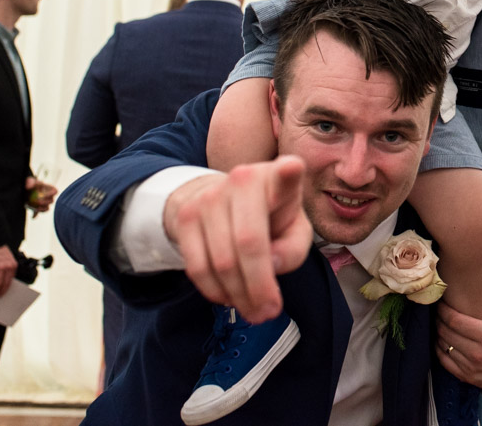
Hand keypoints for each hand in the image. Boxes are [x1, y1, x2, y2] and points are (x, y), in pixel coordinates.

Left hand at [25, 176, 57, 215]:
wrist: (25, 189)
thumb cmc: (29, 183)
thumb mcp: (29, 181)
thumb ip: (30, 182)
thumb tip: (29, 187)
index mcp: (50, 189)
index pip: (55, 192)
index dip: (51, 194)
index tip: (43, 195)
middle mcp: (49, 197)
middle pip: (51, 201)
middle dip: (44, 202)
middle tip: (37, 201)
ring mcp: (44, 204)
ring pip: (46, 209)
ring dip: (41, 209)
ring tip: (34, 207)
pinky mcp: (37, 208)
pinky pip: (37, 213)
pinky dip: (35, 215)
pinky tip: (32, 216)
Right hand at [163, 156, 311, 323]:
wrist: (222, 200)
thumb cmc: (271, 216)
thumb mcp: (295, 230)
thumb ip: (294, 249)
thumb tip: (271, 264)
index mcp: (278, 179)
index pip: (285, 173)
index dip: (288, 172)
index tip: (292, 168)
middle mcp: (243, 180)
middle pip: (248, 242)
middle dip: (259, 286)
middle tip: (269, 312)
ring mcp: (210, 196)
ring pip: (222, 262)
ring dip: (238, 296)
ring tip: (253, 310)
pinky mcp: (186, 216)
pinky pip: (198, 268)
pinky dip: (216, 292)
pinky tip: (230, 297)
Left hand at [435, 276, 481, 389]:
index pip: (454, 321)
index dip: (443, 310)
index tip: (440, 301)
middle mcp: (479, 353)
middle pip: (446, 333)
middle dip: (438, 319)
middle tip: (437, 310)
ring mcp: (472, 368)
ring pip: (443, 346)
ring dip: (438, 333)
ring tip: (439, 322)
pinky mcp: (468, 377)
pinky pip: (445, 361)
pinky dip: (440, 349)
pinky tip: (442, 339)